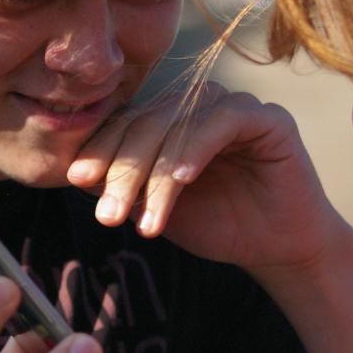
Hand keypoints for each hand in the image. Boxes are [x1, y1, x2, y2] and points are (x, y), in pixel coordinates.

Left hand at [66, 83, 348, 276]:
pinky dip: (197, 149)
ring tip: (145, 220)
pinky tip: (183, 180)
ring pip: (180, 124)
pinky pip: (223, 122)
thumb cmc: (218, 225)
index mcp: (171, 119)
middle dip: (125, 169)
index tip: (77, 180)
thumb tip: (76, 171)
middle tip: (108, 213)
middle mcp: (199, 104)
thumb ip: (123, 185)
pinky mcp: (268, 118)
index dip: (101, 148)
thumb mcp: (157, 208)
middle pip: (149, 123)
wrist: (277, 249)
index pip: (127, 123)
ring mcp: (234, 106)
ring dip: (157, 173)